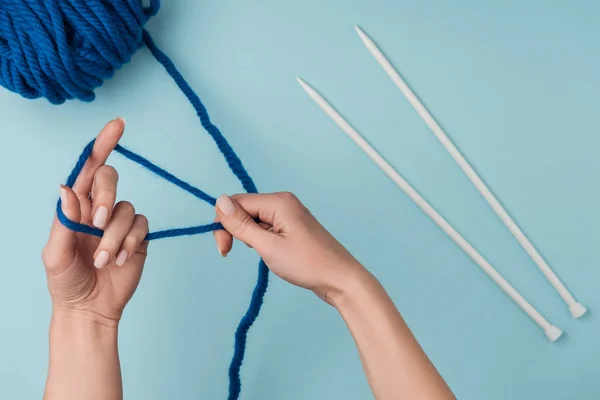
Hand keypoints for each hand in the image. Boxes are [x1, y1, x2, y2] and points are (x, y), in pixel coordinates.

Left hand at [42, 119, 148, 325]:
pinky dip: (131, 241)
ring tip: (104, 259)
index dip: (102, 144)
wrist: (89, 308)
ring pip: (127, 208)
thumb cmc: (65, 281)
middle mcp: (99, 209)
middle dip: (105, 198)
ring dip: (115, 235)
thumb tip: (66, 187)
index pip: (88, 169)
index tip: (118, 124)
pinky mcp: (138, 237)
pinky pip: (141, 225)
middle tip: (96, 225)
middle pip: (110, 180)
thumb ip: (63, 219)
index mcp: (75, 207)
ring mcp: (120, 223)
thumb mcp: (54, 253)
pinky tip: (121, 258)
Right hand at [213, 192, 365, 303]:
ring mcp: (289, 215)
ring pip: (254, 220)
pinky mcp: (292, 227)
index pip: (236, 202)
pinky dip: (261, 240)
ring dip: (248, 237)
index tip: (225, 249)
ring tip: (263, 254)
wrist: (340, 279)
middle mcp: (283, 202)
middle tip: (231, 253)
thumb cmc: (307, 264)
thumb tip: (219, 201)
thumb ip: (241, 225)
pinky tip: (270, 254)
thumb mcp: (268, 246)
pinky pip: (266, 227)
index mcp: (278, 201)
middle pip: (244, 209)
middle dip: (235, 230)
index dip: (224, 223)